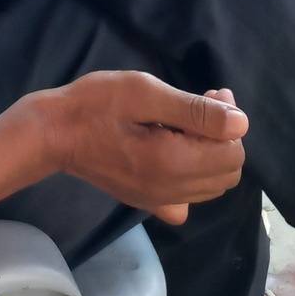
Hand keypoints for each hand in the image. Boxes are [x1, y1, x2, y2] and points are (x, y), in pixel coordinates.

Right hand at [39, 72, 246, 225]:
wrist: (53, 132)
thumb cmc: (95, 104)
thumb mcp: (145, 92)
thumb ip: (195, 110)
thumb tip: (240, 123)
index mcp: (174, 163)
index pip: (233, 152)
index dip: (229, 119)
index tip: (209, 92)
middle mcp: (172, 191)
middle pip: (228, 171)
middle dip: (223, 137)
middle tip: (198, 105)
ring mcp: (158, 202)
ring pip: (212, 186)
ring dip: (210, 154)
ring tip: (184, 124)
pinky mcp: (146, 203)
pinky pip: (187, 201)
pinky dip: (193, 179)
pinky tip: (175, 156)